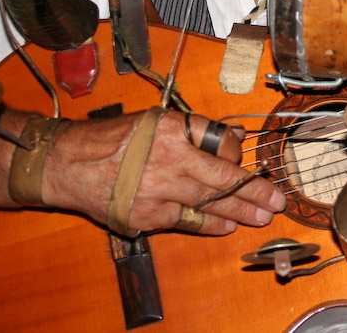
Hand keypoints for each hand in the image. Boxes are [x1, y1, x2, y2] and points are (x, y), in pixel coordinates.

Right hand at [43, 110, 285, 235]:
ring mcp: (161, 189)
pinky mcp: (149, 214)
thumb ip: (192, 130)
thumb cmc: (112, 138)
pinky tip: (226, 226)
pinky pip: (187, 221)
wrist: (69, 163)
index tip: (251, 162)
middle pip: (224, 176)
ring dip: (240, 211)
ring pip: (210, 202)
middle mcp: (171, 158)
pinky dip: (209, 223)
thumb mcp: (154, 120)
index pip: (221, 142)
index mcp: (173, 128)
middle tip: (277, 199)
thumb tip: (232, 135)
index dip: (238, 154)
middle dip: (254, 190)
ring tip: (263, 216)